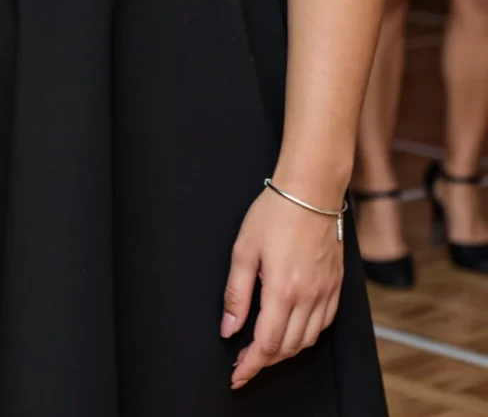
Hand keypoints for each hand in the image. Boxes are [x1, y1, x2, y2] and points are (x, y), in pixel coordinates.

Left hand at [222, 186, 343, 390]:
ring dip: (285, 351)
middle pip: (288, 348)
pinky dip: (307, 335)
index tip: (237, 375)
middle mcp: (309, 297)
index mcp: (283, 290)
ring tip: (265, 349)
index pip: (267, 344)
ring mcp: (326, 292)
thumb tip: (229, 329)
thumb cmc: (275, 213)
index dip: (251, 364)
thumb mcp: (244, 249)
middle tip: (246, 363)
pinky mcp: (336, 285)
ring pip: (307, 340)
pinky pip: (324, 324)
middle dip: (265, 361)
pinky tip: (293, 329)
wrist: (311, 191)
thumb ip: (237, 293)